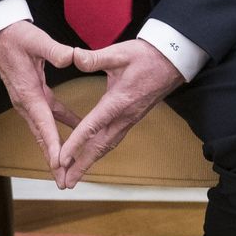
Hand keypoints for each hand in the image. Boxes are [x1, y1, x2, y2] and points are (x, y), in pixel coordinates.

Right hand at [0, 21, 79, 168]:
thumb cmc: (16, 36)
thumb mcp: (37, 40)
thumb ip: (55, 51)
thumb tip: (72, 58)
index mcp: (28, 92)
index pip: (43, 122)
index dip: (53, 143)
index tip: (60, 162)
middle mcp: (25, 102)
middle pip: (41, 136)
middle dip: (52, 159)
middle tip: (63, 181)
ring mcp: (27, 101)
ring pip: (43, 130)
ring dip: (54, 149)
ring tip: (66, 169)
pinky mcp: (32, 95)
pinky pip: (48, 116)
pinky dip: (59, 127)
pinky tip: (75, 131)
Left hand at [54, 40, 183, 188]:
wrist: (174, 62)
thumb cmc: (147, 56)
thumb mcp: (120, 53)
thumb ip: (95, 58)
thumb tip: (73, 56)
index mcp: (118, 101)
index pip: (92, 126)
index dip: (76, 143)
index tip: (62, 158)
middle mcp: (124, 116)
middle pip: (99, 146)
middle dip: (81, 165)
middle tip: (65, 182)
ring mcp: (129, 120)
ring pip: (107, 146)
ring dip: (90, 162)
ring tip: (74, 176)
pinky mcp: (131, 118)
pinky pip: (113, 139)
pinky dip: (99, 151)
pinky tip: (90, 155)